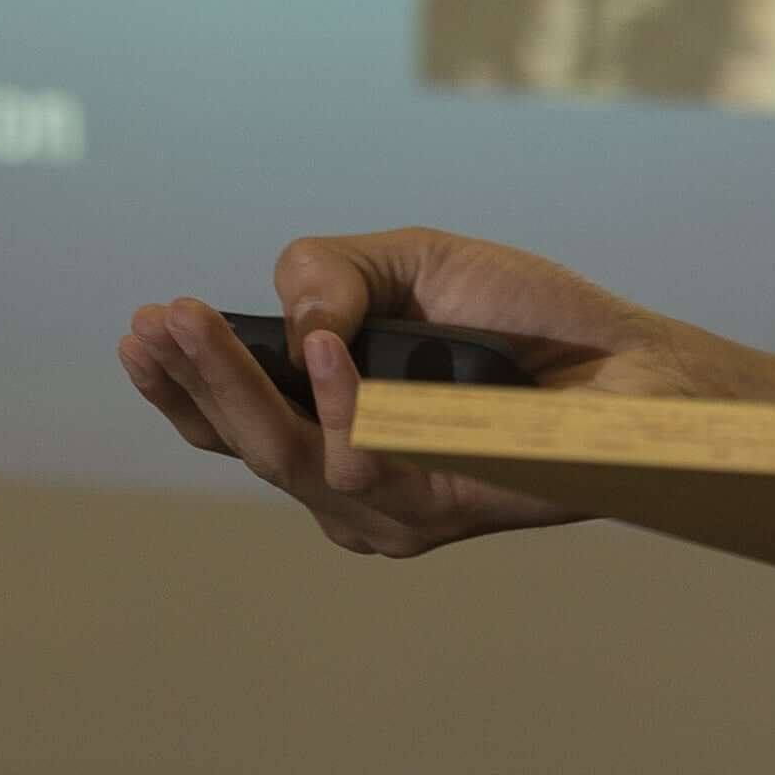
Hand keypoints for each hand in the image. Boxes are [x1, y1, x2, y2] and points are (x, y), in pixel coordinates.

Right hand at [115, 227, 737, 558]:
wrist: (635, 359)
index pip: (233, 428)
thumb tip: (294, 330)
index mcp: (336, 429)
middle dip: (191, 380)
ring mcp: (397, 511)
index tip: (138, 333)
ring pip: (289, 458)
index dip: (180, 388)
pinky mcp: (445, 510)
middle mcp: (357, 487)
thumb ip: (332, 278)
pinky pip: (367, 463)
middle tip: (153, 322)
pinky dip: (341, 402)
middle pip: (246, 446)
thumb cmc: (529, 318)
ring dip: (237, 386)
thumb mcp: (412, 263)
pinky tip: (330, 354)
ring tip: (197, 322)